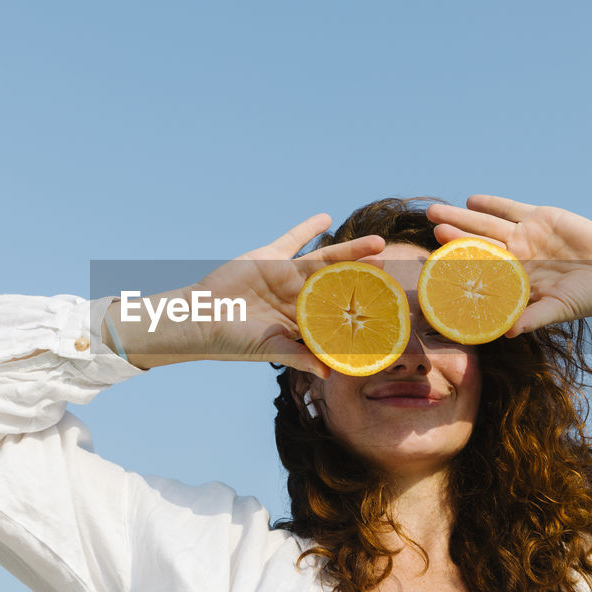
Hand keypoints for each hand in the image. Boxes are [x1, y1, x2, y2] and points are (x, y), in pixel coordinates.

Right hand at [109, 214, 384, 375]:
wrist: (200, 318)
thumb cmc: (233, 341)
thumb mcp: (269, 349)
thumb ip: (299, 356)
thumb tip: (329, 374)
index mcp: (303, 322)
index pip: (340, 314)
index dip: (362, 310)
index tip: (389, 307)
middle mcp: (299, 298)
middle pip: (340, 283)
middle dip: (365, 276)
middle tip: (391, 266)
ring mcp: (285, 277)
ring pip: (324, 260)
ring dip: (350, 251)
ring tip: (376, 242)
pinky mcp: (269, 259)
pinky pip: (292, 240)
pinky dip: (307, 228)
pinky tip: (326, 218)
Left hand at [426, 195, 591, 335]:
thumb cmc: (587, 298)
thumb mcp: (557, 309)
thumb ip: (532, 318)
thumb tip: (507, 333)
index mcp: (513, 279)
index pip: (478, 270)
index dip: (456, 264)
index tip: (432, 259)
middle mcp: (515, 256)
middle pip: (476, 242)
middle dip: (453, 234)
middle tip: (429, 225)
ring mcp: (526, 236)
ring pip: (488, 224)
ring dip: (463, 217)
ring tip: (437, 211)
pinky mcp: (541, 218)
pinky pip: (511, 209)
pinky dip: (493, 204)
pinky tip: (471, 200)